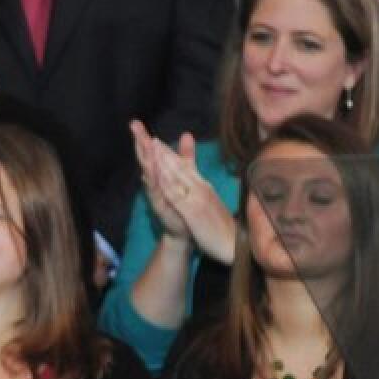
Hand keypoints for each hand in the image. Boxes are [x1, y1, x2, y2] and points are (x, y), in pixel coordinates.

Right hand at [131, 120, 190, 242]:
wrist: (183, 229)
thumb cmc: (181, 203)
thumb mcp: (185, 174)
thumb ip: (185, 155)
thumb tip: (186, 134)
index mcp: (160, 173)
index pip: (150, 152)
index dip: (143, 138)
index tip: (136, 123)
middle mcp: (154, 181)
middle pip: (145, 158)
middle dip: (139, 142)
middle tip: (133, 126)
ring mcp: (155, 193)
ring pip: (148, 172)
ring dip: (145, 158)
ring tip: (142, 143)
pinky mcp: (159, 205)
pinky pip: (155, 191)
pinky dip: (152, 181)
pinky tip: (149, 171)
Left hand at [153, 132, 236, 264]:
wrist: (234, 243)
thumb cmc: (219, 224)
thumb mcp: (208, 202)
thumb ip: (202, 192)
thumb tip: (194, 182)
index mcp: (202, 185)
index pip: (183, 166)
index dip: (167, 152)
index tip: (153, 140)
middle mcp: (200, 187)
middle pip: (177, 166)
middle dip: (161, 150)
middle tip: (145, 135)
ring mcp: (197, 197)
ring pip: (177, 175)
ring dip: (164, 159)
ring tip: (150, 146)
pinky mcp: (194, 211)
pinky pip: (178, 195)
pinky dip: (167, 183)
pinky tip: (156, 176)